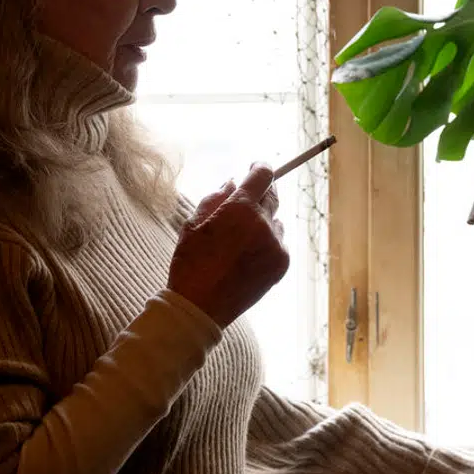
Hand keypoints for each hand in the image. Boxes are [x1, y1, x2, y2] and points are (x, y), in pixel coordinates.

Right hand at [169, 164, 288, 328]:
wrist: (200, 306)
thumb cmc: (191, 264)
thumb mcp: (193, 224)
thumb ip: (215, 198)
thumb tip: (233, 182)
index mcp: (240, 209)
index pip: (263, 175)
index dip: (260, 167)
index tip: (256, 166)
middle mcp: (263, 224)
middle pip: (273, 196)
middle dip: (263, 192)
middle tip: (250, 199)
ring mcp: (276, 245)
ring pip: (277, 221)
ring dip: (264, 221)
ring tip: (241, 239)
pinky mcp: (281, 264)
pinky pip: (279, 243)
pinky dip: (267, 243)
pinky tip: (246, 257)